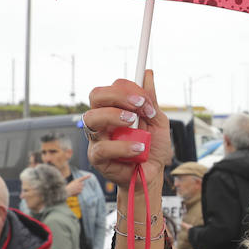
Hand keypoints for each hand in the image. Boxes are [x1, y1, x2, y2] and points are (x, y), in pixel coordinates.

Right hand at [65, 173, 92, 197]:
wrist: (67, 191)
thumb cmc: (69, 187)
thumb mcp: (73, 183)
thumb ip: (77, 183)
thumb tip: (82, 184)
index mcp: (77, 180)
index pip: (83, 178)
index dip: (87, 176)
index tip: (90, 175)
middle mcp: (79, 183)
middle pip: (82, 184)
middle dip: (80, 185)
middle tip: (75, 187)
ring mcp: (80, 187)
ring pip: (81, 188)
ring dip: (79, 189)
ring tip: (74, 190)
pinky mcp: (80, 191)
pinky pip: (80, 192)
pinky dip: (78, 192)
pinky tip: (75, 192)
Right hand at [84, 71, 172, 189]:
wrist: (152, 173)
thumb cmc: (152, 147)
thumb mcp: (157, 121)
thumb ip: (150, 100)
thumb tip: (147, 74)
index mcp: (114, 108)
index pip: (111, 88)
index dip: (127, 89)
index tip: (145, 99)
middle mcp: (102, 119)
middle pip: (96, 95)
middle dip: (118, 96)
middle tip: (139, 106)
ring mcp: (97, 137)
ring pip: (91, 118)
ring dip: (114, 116)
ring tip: (134, 124)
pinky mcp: (97, 157)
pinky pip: (102, 147)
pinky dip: (123, 146)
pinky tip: (139, 149)